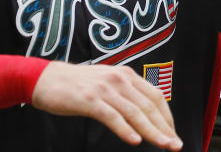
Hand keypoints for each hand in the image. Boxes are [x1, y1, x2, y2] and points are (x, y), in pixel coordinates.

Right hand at [31, 62, 182, 150]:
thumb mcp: (106, 83)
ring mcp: (104, 89)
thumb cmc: (76, 85)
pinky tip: (134, 140)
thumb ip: (125, 94)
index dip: (167, 116)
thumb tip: (145, 114)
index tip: (173, 133)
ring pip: (134, 112)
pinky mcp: (89, 100)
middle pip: (148, 106)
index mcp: (125, 75)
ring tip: (164, 145)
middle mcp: (118, 79)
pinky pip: (112, 116)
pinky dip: (125, 129)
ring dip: (152, 131)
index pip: (155, 96)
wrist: (45, 79)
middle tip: (175, 145)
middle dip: (165, 127)